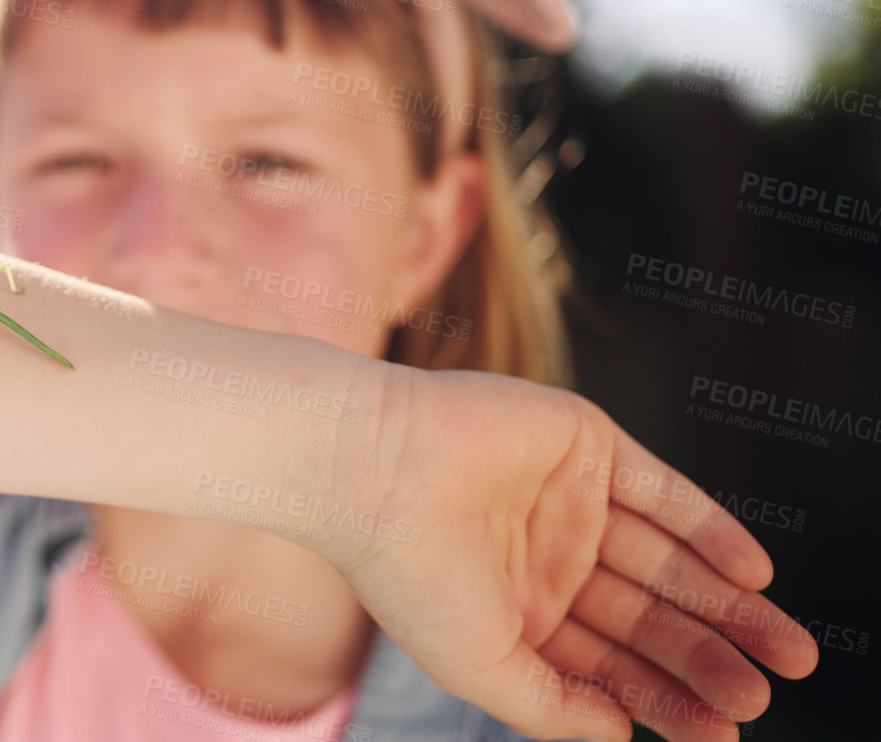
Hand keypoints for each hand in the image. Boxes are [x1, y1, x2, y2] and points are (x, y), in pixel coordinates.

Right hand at [327, 366, 817, 741]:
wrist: (371, 470)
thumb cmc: (408, 571)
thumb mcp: (483, 665)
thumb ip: (552, 705)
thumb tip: (621, 735)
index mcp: (519, 610)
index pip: (611, 662)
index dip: (666, 699)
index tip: (721, 734)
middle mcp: (549, 555)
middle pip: (649, 615)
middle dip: (706, 657)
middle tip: (760, 693)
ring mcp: (571, 498)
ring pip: (667, 560)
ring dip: (726, 603)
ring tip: (785, 648)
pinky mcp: (585, 445)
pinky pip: (664, 493)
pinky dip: (710, 531)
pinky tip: (754, 574)